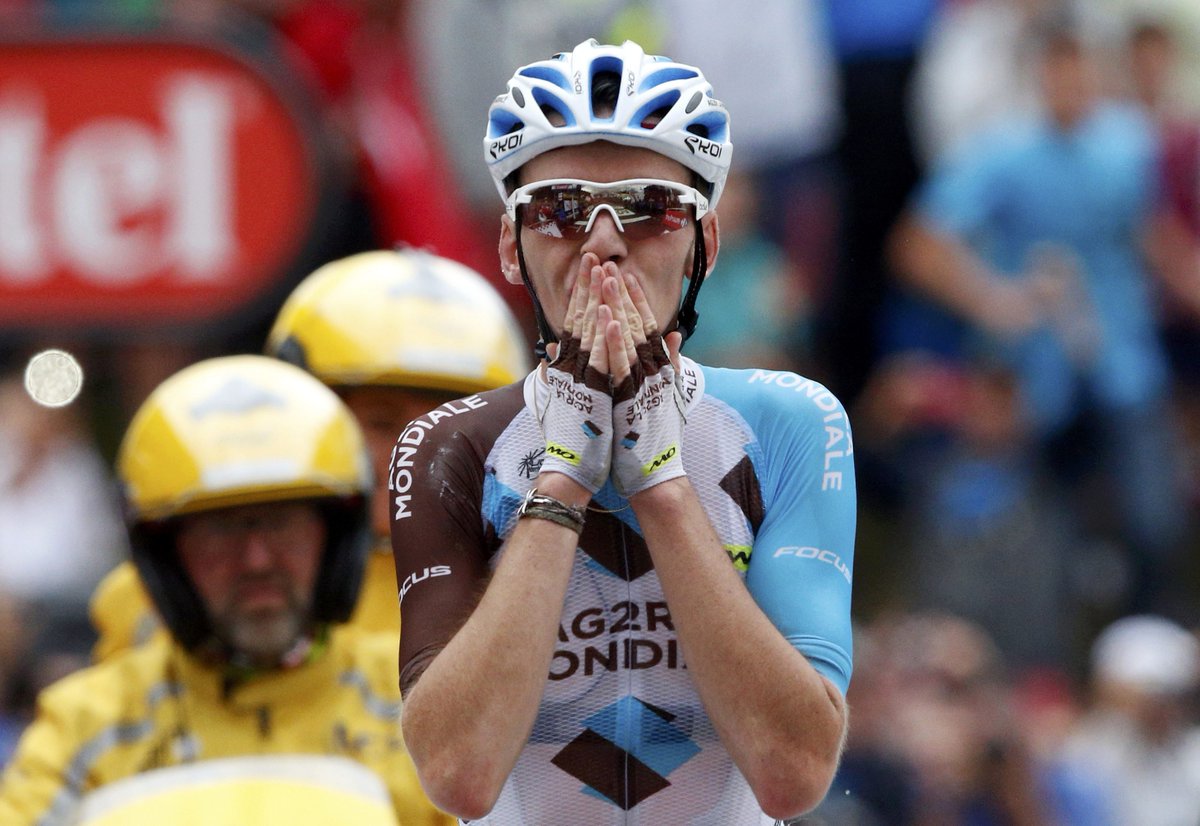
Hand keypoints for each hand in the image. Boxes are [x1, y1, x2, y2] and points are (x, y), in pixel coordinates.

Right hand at [537, 254, 613, 492]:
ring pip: (592, 334)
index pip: (574, 322)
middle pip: (582, 319)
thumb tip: (550, 357)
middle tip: (594, 254)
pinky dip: (605, 338)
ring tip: (603, 271)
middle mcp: (572, 370)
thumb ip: (557, 377)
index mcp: (567, 369)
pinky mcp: (595, 395)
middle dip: (589, 287)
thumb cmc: (570, 441)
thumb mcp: (562, 403)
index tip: (588, 268)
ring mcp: (583, 381)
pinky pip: (603, 362)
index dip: (582, 293)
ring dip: (597, 301)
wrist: (570, 471)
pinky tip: (608, 315)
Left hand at [603, 268, 685, 495]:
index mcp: (657, 370)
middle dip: (622, 294)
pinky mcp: (631, 399)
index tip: (624, 275)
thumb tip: (673, 335)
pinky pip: (620, 364)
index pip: (646, 326)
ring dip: (617, 306)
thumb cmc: (654, 437)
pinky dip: (614, 340)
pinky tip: (607, 319)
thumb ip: (668, 363)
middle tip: (610, 264)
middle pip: (636, 324)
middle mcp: (653, 372)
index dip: (636, 300)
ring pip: (628, 338)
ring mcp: (643, 384)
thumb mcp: (665, 395)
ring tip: (607, 279)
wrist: (655, 473)